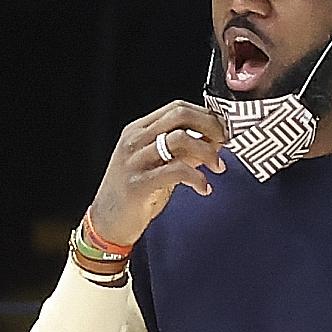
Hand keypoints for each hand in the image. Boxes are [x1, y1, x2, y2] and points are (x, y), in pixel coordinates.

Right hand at [87, 101, 227, 247]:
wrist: (107, 224)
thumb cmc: (134, 194)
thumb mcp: (158, 165)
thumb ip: (183, 151)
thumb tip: (214, 141)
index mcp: (138, 130)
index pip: (177, 107)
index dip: (206, 115)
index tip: (223, 130)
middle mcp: (134, 140)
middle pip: (180, 115)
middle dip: (210, 126)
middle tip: (224, 144)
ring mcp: (134, 161)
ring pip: (180, 139)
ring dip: (207, 151)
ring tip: (217, 168)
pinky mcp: (139, 184)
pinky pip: (176, 170)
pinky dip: (197, 178)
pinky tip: (204, 188)